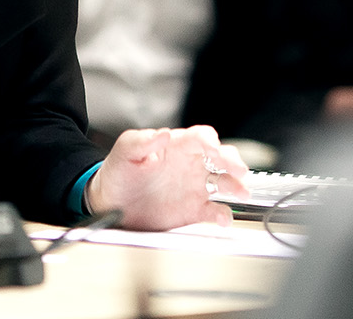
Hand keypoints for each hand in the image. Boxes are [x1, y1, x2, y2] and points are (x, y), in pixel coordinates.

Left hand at [84, 125, 249, 230]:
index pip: (201, 137)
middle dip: (232, 162)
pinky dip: (223, 215)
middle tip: (239, 171)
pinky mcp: (194, 210)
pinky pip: (214, 211)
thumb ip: (142, 141)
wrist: (110, 204)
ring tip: (241, 192)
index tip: (215, 150)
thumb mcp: (125, 152)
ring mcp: (194, 187)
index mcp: (176, 146)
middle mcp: (191, 164)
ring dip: (236, 186)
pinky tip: (223, 218)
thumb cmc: (118, 172)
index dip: (211, 142)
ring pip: (224, 182)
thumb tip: (162, 134)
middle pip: (221, 157)